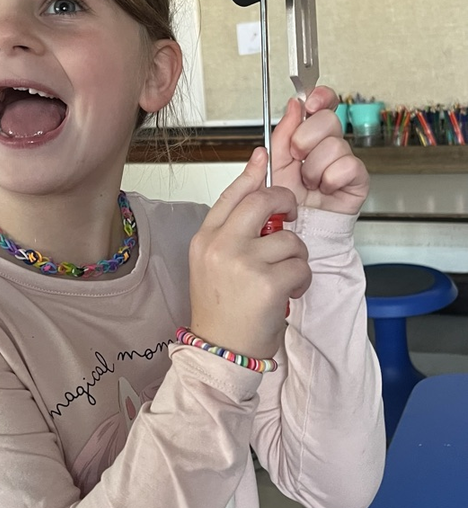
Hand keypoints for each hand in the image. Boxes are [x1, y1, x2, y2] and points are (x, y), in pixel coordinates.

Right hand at [188, 148, 311, 358]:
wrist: (219, 351)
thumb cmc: (221, 309)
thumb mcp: (212, 263)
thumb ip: (231, 230)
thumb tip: (254, 192)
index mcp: (205, 238)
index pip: (232, 193)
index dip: (253, 173)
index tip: (264, 156)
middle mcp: (221, 246)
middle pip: (264, 201)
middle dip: (286, 203)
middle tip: (292, 216)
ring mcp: (243, 263)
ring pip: (290, 238)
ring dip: (296, 257)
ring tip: (283, 277)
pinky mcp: (268, 283)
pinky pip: (300, 265)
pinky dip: (301, 279)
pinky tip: (288, 292)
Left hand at [271, 87, 369, 215]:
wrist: (295, 230)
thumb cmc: (284, 201)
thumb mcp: (274, 163)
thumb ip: (282, 133)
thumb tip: (294, 106)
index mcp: (308, 136)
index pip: (324, 103)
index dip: (320, 97)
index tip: (309, 104)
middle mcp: (327, 145)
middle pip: (328, 119)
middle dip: (305, 139)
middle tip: (298, 158)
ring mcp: (343, 160)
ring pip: (335, 144)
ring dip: (314, 168)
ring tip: (309, 183)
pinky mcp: (357, 178)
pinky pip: (348, 166)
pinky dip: (330, 180)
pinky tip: (324, 189)